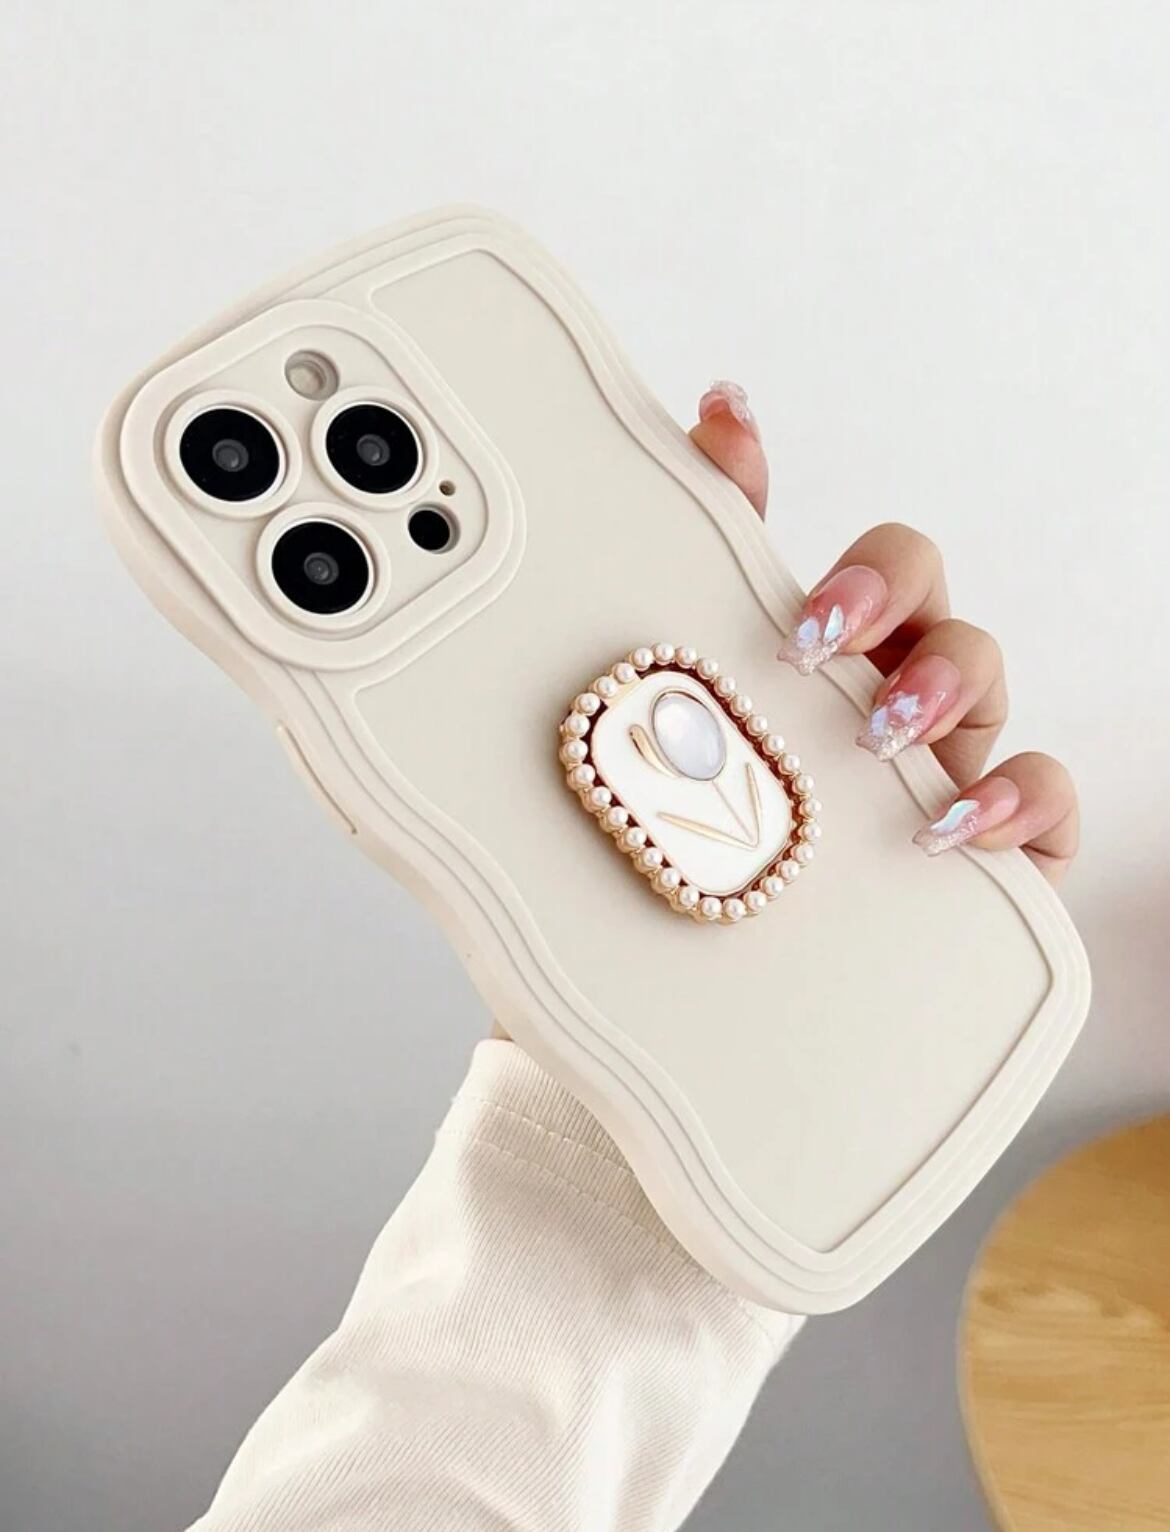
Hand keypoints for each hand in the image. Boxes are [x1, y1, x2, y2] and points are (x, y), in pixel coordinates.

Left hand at [692, 382, 1078, 885]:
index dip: (837, 538)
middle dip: (882, 593)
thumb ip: (699, 575)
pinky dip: (1013, 798)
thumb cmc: (732, 847)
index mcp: (827, 659)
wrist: (753, 976)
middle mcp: (895, 689)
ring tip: (878, 728)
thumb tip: (719, 406)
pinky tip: (951, 824)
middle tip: (816, 642)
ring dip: (937, 681)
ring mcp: (956, 757)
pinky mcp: (1008, 842)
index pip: (857, 568)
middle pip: (924, 587)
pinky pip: (1047, 795)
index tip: (791, 567)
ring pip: (984, 668)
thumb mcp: (700, 722)